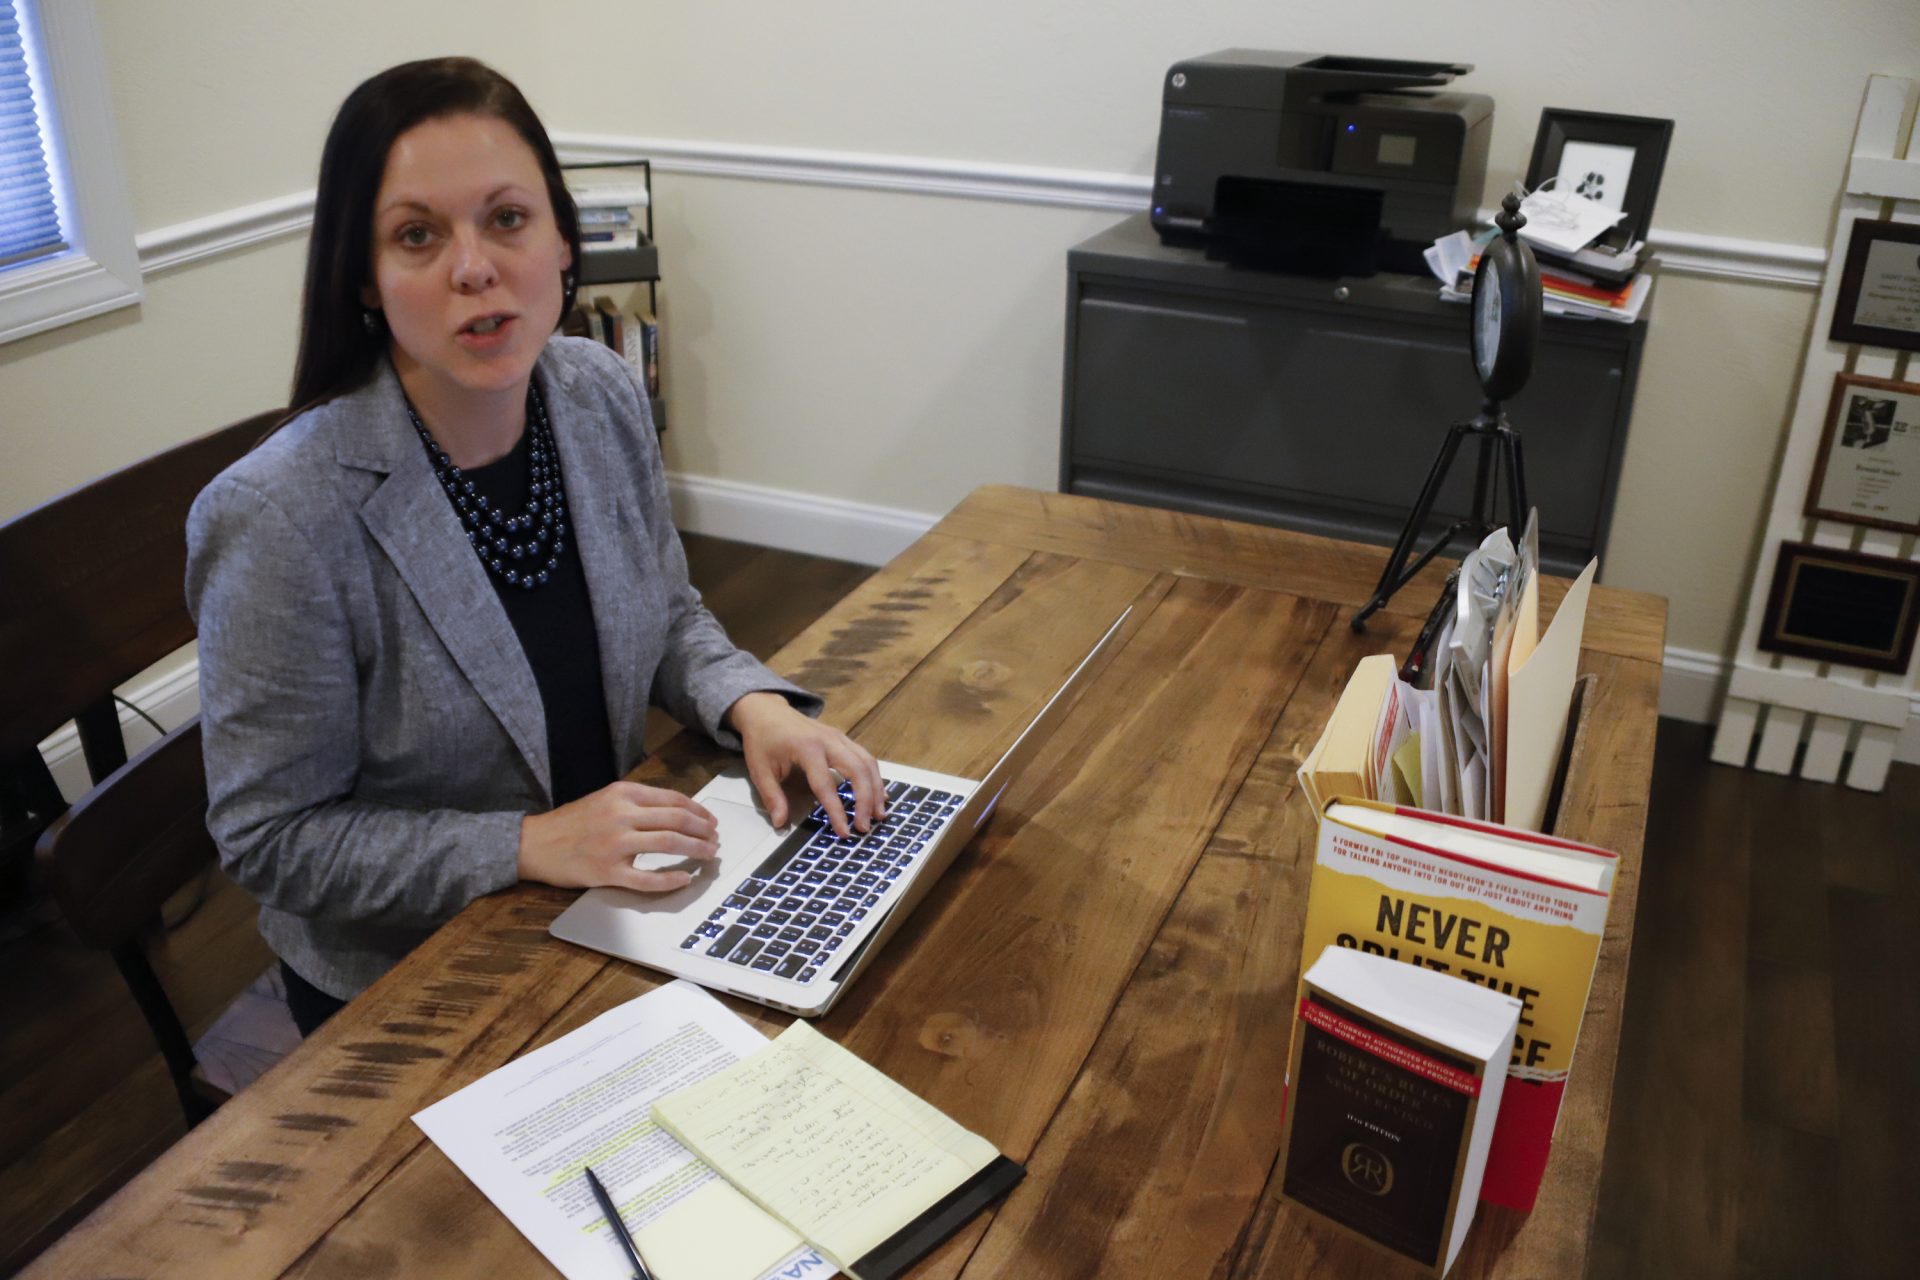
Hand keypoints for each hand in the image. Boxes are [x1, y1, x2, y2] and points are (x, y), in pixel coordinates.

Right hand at [517, 781, 718, 892]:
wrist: (534, 843)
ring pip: (668, 844)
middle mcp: (620, 815)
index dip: (698, 811)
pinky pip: (647, 878)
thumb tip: (678, 812)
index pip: (673, 799)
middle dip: (703, 830)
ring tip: (709, 855)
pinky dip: (670, 879)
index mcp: (622, 793)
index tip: (710, 820)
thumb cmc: (571, 822)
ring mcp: (614, 844)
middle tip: (715, 839)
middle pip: (676, 820)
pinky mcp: (607, 872)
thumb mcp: (605, 799)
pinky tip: (684, 878)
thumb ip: (637, 802)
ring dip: (695, 850)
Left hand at [727, 691, 884, 837]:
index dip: (837, 811)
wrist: (766, 710)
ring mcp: (839, 737)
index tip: (844, 832)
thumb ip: (772, 797)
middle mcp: (828, 740)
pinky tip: (878, 794)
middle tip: (865, 826)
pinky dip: (874, 777)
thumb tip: (781, 824)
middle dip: (866, 800)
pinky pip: (865, 757)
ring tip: (878, 814)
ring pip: (867, 762)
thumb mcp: (759, 770)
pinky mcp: (843, 738)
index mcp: (806, 748)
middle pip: (857, 770)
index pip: (826, 784)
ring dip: (876, 789)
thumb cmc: (762, 740)